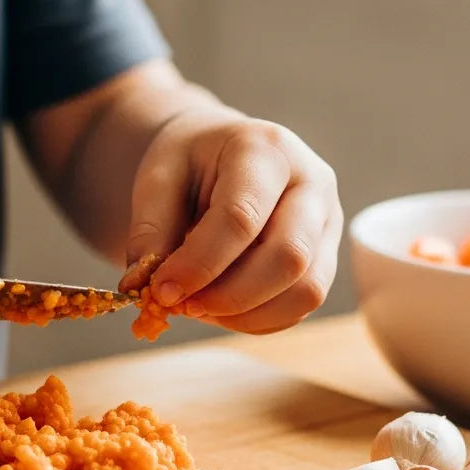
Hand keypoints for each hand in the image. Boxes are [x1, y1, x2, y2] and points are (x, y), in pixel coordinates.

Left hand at [121, 109, 341, 333]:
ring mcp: (328, 222)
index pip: (241, 217)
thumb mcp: (158, 178)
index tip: (161, 291)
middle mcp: (313, 183)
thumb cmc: (191, 163)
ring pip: (306, 290)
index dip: (200, 264)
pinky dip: (258, 319)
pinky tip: (222, 306)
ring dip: (247, 314)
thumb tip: (142, 286)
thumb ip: (150, 229)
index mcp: (267, 150)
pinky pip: (302, 305)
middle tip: (183, 306)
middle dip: (230, 296)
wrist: (222, 153)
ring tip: (200, 306)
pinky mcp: (327, 256)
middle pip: (289, 257)